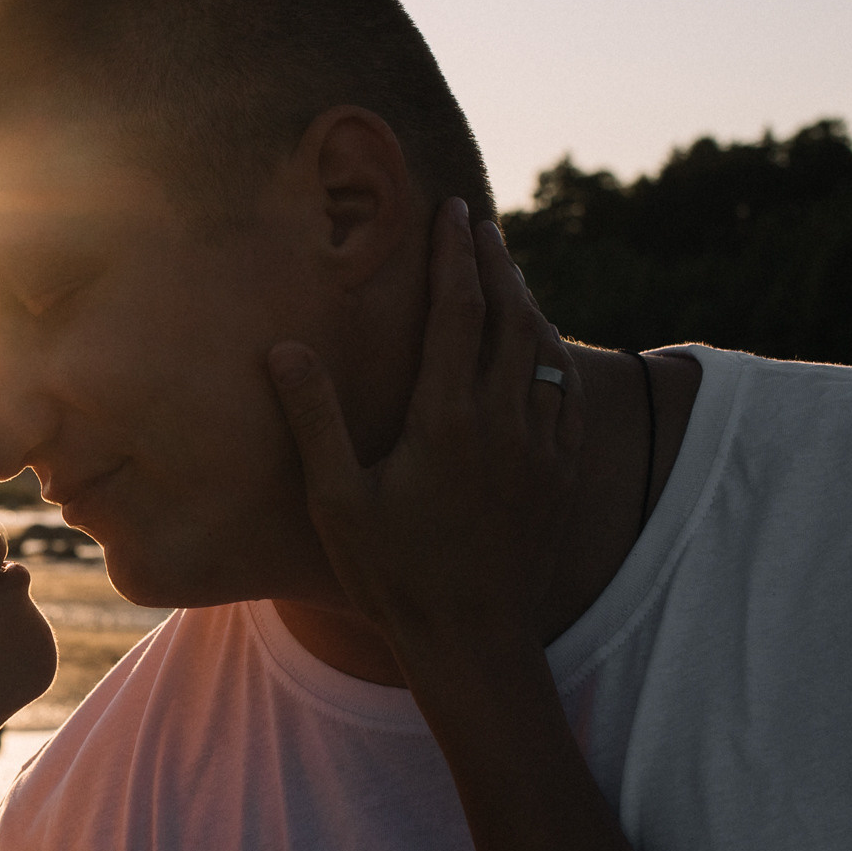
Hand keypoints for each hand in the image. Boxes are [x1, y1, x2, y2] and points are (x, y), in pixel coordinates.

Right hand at [266, 199, 579, 659]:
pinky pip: (566, 392)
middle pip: (510, 315)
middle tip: (480, 225)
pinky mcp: (562, 472)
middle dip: (495, 262)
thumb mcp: (337, 500)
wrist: (474, 638)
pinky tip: (542, 347)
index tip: (451, 212)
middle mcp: (505, 419)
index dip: (454, 255)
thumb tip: (285, 350)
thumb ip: (314, 419)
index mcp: (448, 417)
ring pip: (543, 349)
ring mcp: (542, 445)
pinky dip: (552, 353)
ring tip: (508, 273)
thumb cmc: (393, 574)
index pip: (457, 311)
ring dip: (526, 301)